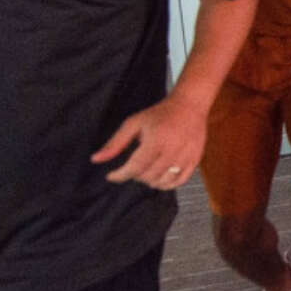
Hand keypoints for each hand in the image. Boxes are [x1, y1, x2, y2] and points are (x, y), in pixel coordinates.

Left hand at [92, 93, 209, 187]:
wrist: (189, 106)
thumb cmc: (159, 114)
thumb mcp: (133, 123)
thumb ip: (115, 143)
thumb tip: (96, 159)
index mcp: (156, 140)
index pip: (136, 167)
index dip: (121, 175)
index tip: (111, 176)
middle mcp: (173, 150)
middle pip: (148, 176)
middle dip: (135, 175)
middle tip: (133, 165)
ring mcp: (186, 157)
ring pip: (163, 182)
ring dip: (150, 180)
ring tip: (146, 168)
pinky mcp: (195, 160)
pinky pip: (179, 182)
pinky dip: (166, 183)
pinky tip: (160, 175)